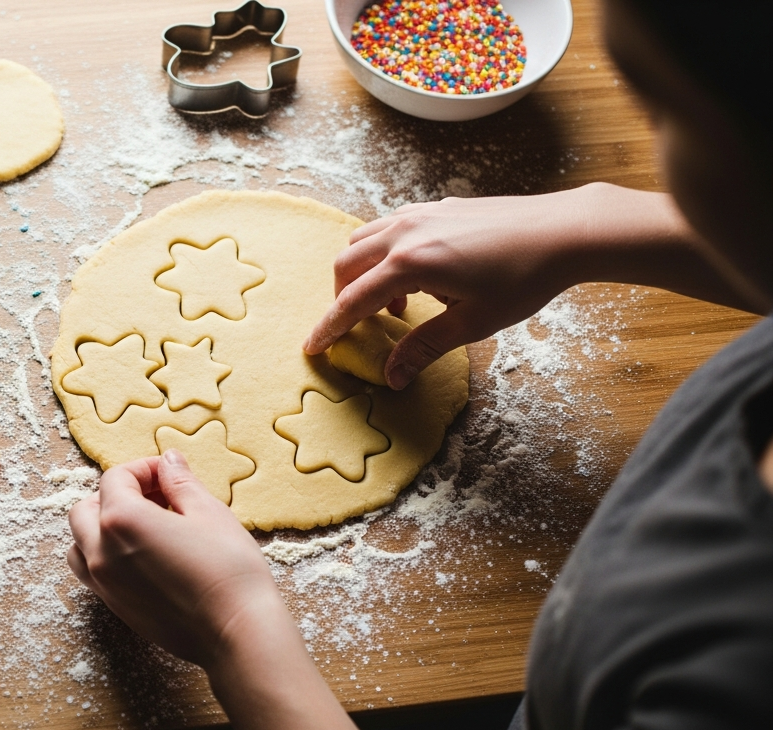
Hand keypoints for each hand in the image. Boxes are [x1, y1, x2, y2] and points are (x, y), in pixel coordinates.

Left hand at [66, 452, 387, 729]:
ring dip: (101, 527)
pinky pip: (91, 572)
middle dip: (116, 495)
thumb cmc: (228, 569)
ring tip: (143, 527)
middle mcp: (101, 551)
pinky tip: (140, 556)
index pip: (116, 479)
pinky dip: (103, 556)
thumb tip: (168, 461)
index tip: (168, 474)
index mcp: (121, 520)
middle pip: (87, 508)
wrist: (236, 631)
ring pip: (79, 542)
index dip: (143, 469)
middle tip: (157, 498)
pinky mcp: (114, 606)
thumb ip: (180, 482)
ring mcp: (103, 583)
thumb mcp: (209, 512)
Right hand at [304, 193, 588, 388]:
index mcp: (409, 264)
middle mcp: (405, 233)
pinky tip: (417, 276)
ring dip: (362, 272)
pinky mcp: (435, 206)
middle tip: (357, 326)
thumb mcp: (473, 323)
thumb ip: (424, 347)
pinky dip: (384, 253)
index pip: (353, 300)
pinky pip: (388, 228)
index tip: (313, 347)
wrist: (563, 230)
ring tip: (396, 304)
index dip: (330, 327)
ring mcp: (419, 213)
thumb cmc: (523, 278)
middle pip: (347, 264)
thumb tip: (391, 377)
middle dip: (342, 297)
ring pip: (363, 240)